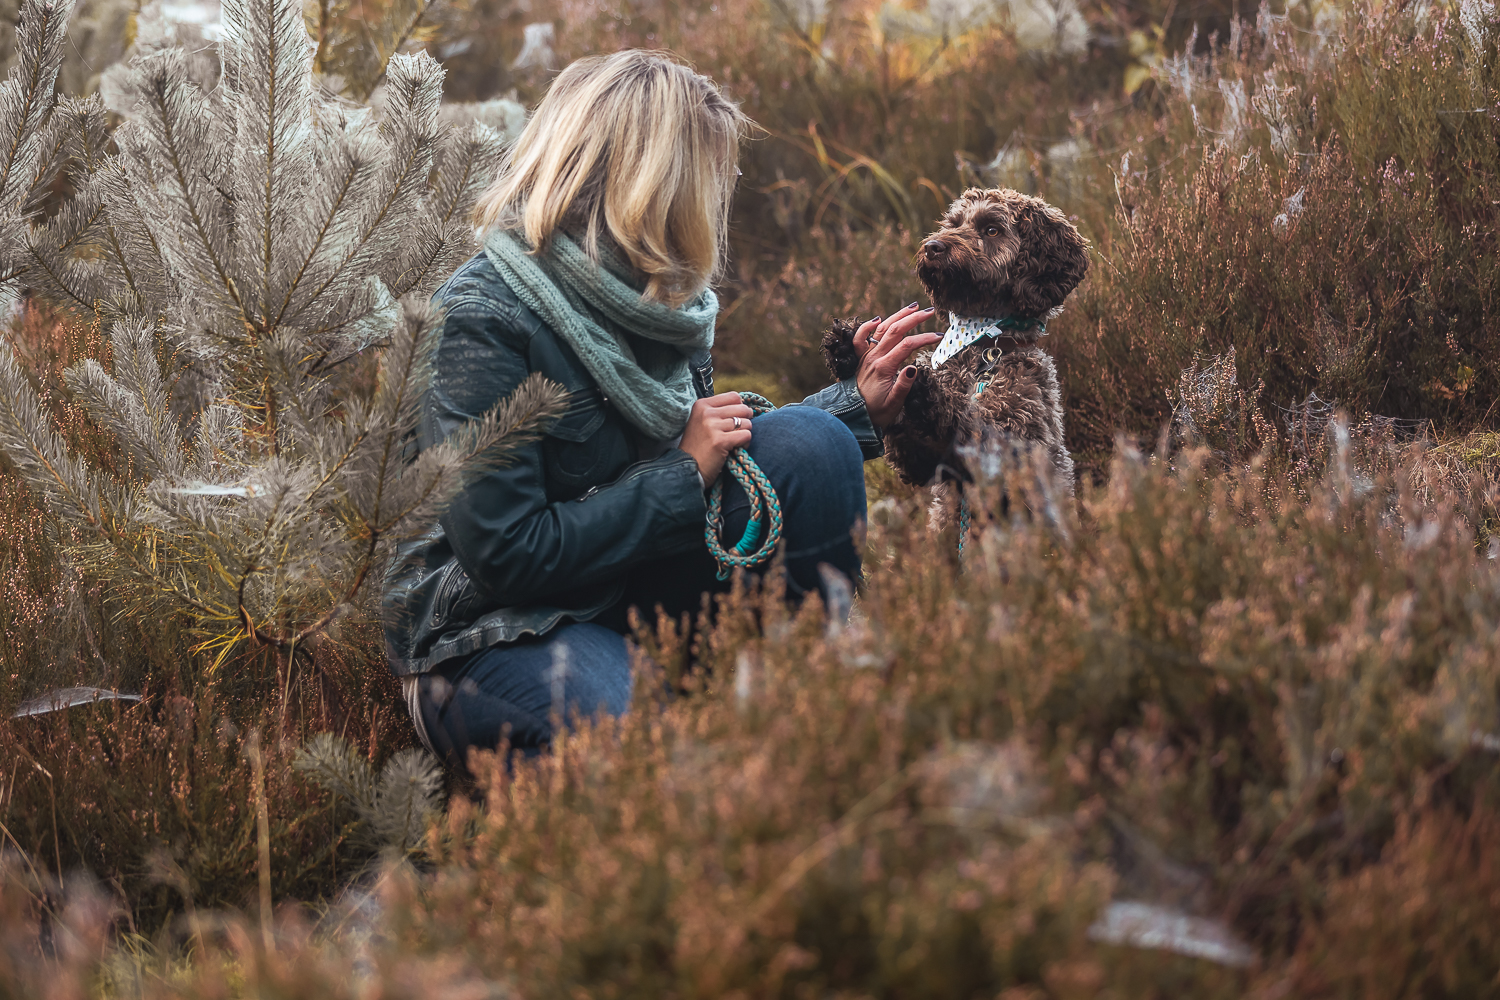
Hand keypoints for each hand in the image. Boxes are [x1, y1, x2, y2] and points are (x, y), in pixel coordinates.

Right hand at [680, 391, 753, 483]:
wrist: (687, 468)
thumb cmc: (698, 446)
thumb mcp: (701, 421)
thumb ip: (718, 411)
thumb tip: (744, 405)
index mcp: (702, 405)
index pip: (734, 396)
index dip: (739, 408)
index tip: (734, 420)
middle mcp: (706, 413)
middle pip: (742, 408)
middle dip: (745, 421)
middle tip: (737, 433)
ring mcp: (712, 426)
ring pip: (746, 423)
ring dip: (745, 434)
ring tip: (735, 443)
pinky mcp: (720, 441)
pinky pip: (746, 435)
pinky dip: (745, 444)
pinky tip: (735, 449)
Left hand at [853, 303, 940, 428]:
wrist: (854, 416)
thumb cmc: (876, 412)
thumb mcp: (894, 404)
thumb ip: (903, 385)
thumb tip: (913, 368)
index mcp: (883, 368)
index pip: (907, 345)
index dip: (924, 338)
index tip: (939, 337)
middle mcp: (873, 358)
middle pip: (895, 330)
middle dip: (914, 319)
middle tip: (930, 312)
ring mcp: (866, 356)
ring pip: (881, 329)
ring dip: (897, 316)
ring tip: (913, 307)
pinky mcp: (862, 359)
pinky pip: (860, 338)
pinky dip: (867, 326)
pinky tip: (877, 319)